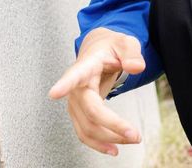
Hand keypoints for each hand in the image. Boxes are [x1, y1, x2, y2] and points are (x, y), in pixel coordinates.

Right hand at [48, 27, 145, 155]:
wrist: (98, 52)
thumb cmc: (110, 48)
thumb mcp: (125, 43)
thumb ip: (132, 53)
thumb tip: (136, 67)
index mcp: (86, 65)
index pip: (75, 74)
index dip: (64, 84)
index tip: (54, 93)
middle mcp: (76, 86)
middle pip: (91, 110)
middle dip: (112, 125)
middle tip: (135, 135)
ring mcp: (75, 102)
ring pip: (88, 127)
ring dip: (110, 137)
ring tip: (132, 139)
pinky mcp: (78, 113)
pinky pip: (85, 133)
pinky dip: (98, 143)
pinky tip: (113, 148)